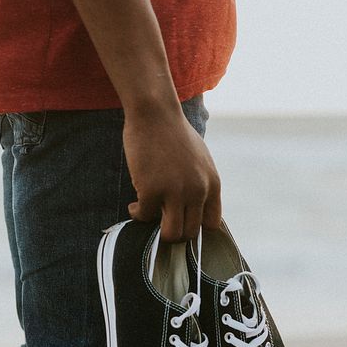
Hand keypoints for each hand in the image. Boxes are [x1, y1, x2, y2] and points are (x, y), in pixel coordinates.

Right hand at [124, 106, 221, 241]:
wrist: (156, 113)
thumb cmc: (175, 134)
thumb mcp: (200, 160)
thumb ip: (201, 184)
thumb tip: (193, 209)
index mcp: (212, 184)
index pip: (212, 224)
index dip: (196, 227)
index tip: (182, 221)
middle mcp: (197, 191)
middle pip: (190, 233)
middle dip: (175, 232)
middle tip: (162, 222)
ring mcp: (175, 192)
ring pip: (171, 233)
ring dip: (158, 232)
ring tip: (150, 218)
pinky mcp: (151, 190)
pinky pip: (144, 216)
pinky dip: (137, 214)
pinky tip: (134, 206)